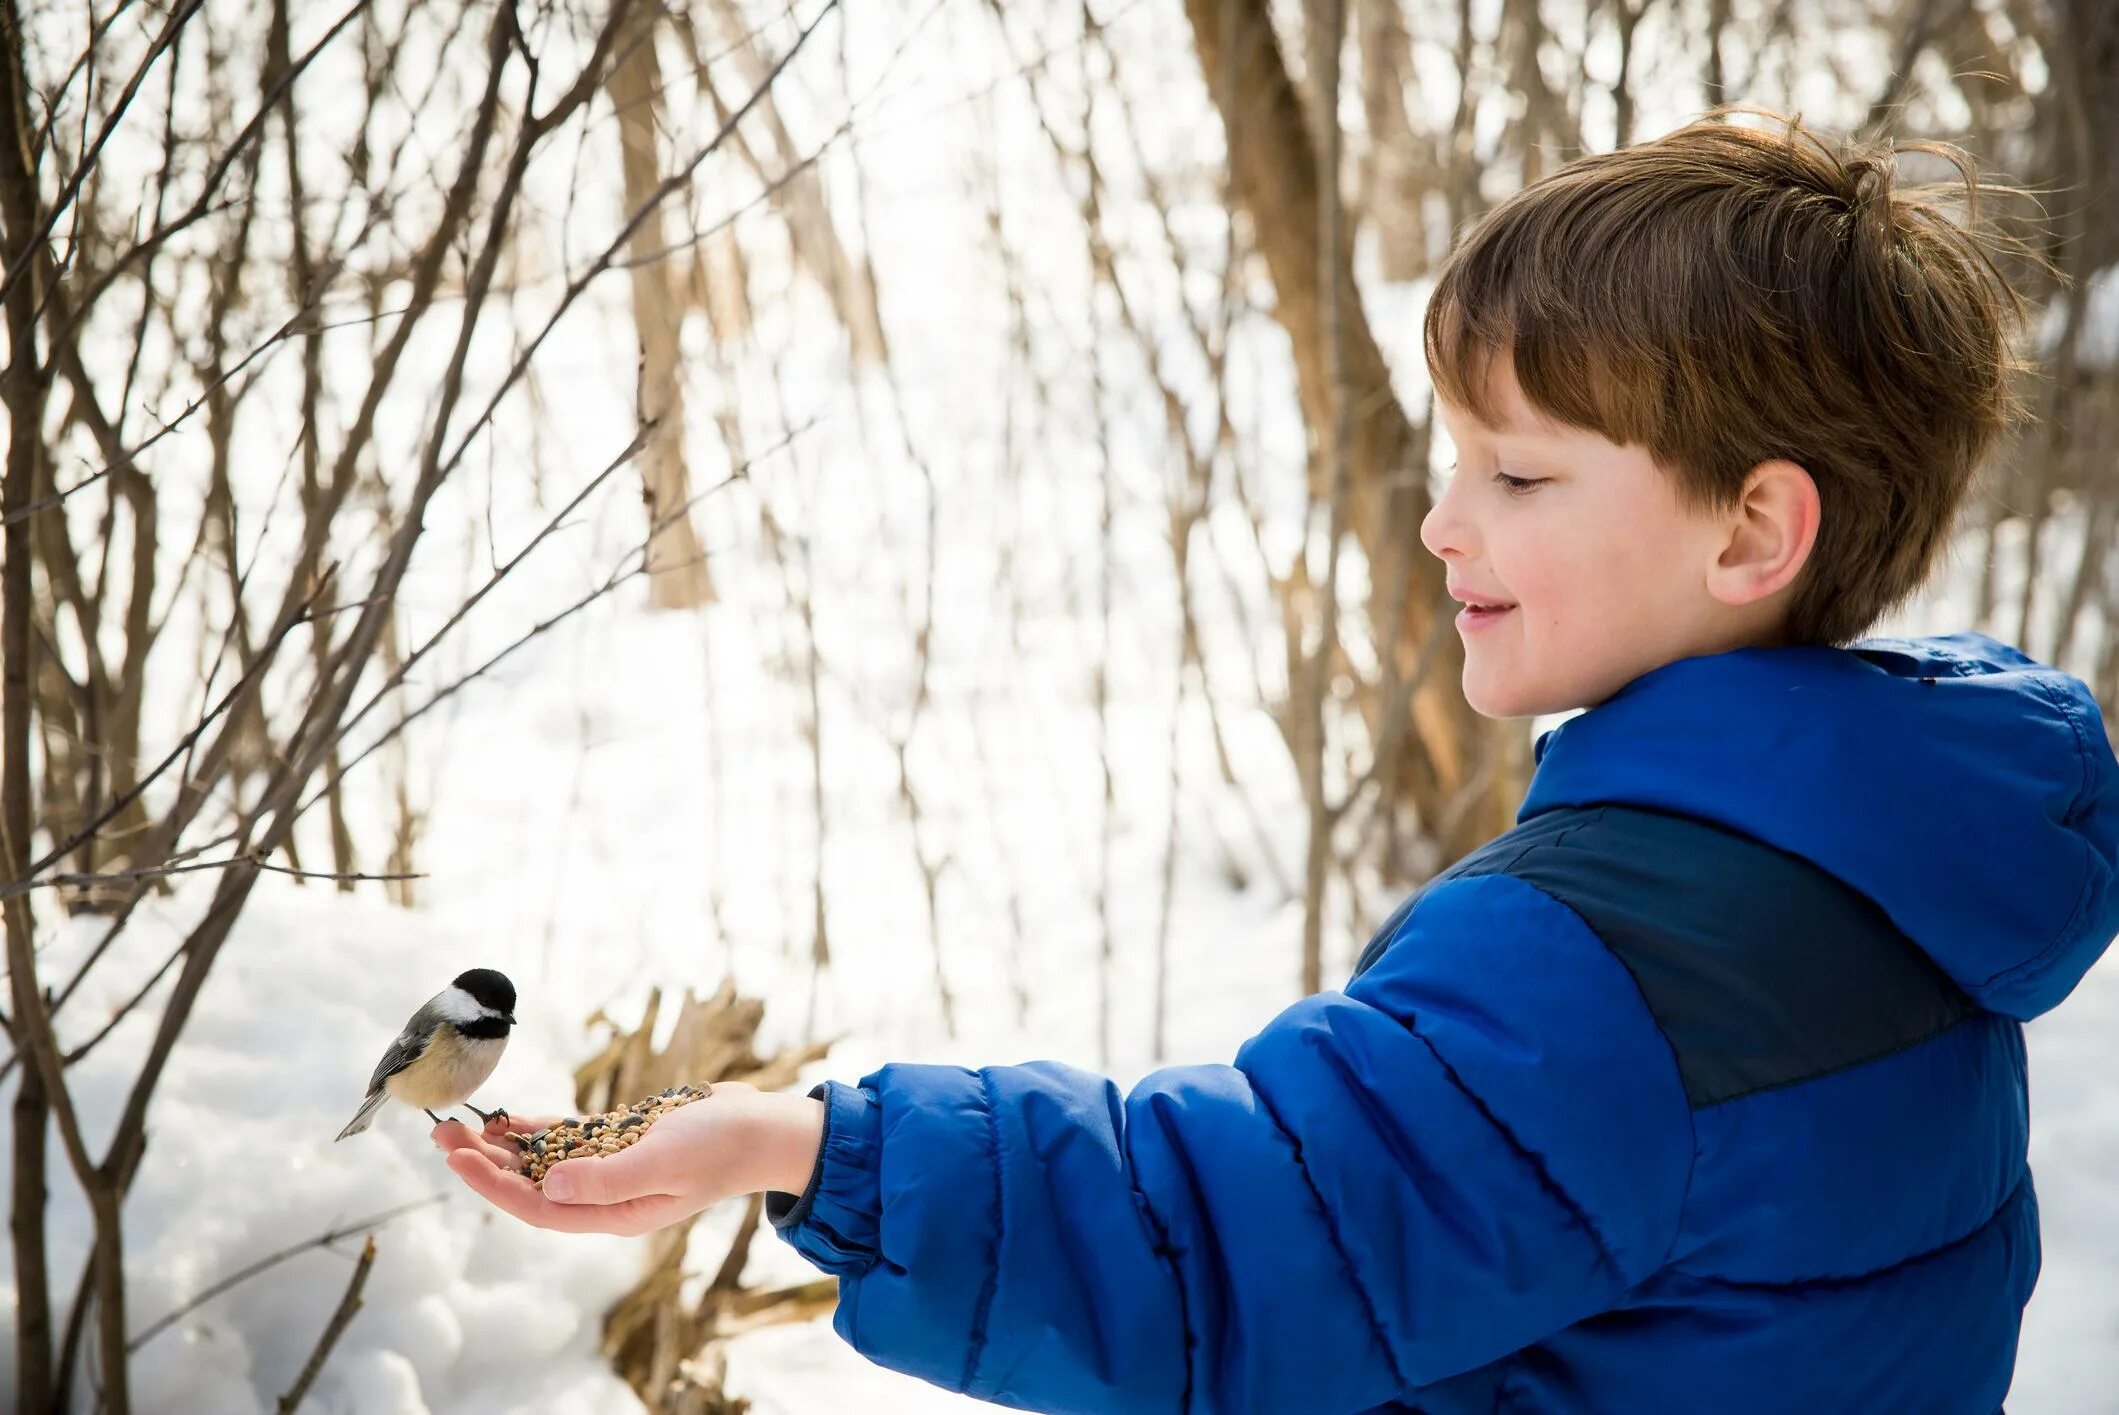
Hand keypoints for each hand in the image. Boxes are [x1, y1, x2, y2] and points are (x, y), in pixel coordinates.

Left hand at [431, 1081, 823, 1236]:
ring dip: (503, 1145)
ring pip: (543, 1162)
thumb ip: (606, 1178)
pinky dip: (538, 1130)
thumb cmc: (721, 1146)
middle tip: (444, 1133)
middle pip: (530, 1184)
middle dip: (485, 1162)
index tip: (458, 1158)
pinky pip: (569, 1140)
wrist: (764, 1126)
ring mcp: (614, 1168)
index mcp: (613, 1213)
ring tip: (463, 1125)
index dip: (492, 1185)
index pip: (536, 1206)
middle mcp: (606, 1196)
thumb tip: (547, 1184)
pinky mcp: (624, 1141)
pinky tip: (510, 1118)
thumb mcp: (663, 1161)